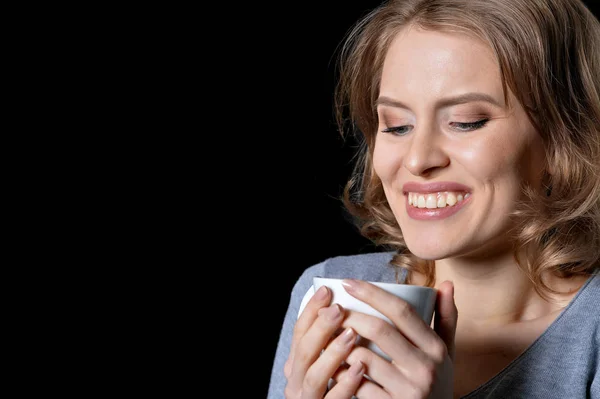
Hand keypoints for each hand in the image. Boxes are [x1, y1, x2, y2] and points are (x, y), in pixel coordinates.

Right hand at [284, 285, 365, 397]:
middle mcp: (297, 382)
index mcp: (297, 364)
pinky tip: (360, 369)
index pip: (299, 332)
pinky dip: (345, 384)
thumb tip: (347, 303)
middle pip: (303, 351)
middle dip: (320, 328)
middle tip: (339, 308)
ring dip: (332, 353)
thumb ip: (333, 340)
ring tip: (351, 334)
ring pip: (313, 376)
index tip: (327, 290)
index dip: (311, 311)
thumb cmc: (336, 390)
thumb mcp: (330, 362)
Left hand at [336, 279, 457, 397]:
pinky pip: (357, 384)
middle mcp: (425, 368)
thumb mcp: (447, 355)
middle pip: (379, 330)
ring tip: (326, 335)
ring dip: (339, 345)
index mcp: (436, 348)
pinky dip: (340, 372)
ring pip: (363, 357)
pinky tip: (331, 364)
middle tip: (329, 310)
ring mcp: (408, 391)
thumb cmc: (436, 385)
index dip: (372, 293)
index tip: (348, 283)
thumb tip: (446, 283)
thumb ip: (446, 319)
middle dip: (349, 316)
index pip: (402, 311)